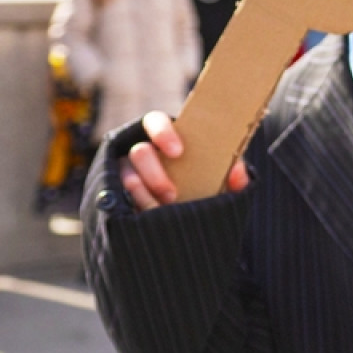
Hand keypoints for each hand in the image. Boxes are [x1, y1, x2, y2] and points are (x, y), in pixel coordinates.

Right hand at [118, 110, 249, 210]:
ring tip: (161, 211)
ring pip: (127, 177)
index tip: (178, 152)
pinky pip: (118, 199)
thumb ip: (233, 177)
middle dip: (155, 174)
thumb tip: (236, 172)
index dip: (163, 133)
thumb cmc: (205, 194)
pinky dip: (132, 209)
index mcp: (168, 139)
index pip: (155, 121)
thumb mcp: (221, 184)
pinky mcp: (116, 195)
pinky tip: (145, 219)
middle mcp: (143, 152)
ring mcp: (125, 173)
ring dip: (143, 194)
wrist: (187, 231)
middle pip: (139, 152)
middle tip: (172, 195)